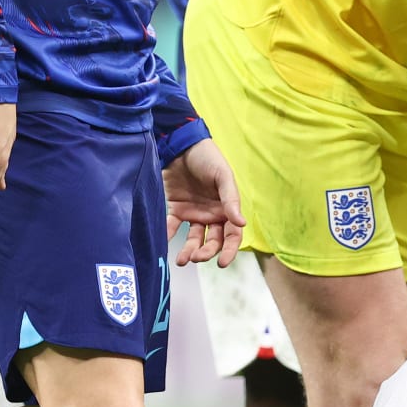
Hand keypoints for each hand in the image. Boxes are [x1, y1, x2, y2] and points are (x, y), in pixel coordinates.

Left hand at [163, 139, 245, 266]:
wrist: (181, 144)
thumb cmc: (207, 157)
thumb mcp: (222, 176)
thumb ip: (230, 199)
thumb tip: (241, 223)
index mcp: (227, 209)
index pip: (232, 235)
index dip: (229, 251)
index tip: (221, 263)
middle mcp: (212, 214)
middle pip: (212, 240)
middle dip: (206, 252)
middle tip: (197, 257)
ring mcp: (194, 213)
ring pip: (194, 239)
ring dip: (190, 250)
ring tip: (183, 260)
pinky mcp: (176, 208)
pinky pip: (173, 226)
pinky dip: (169, 235)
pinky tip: (165, 243)